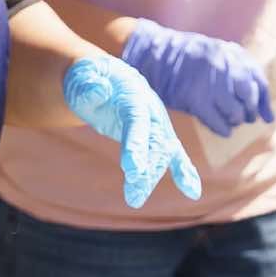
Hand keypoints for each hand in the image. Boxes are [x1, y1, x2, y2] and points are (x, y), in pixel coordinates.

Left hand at [62, 56, 202, 208]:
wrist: (105, 76)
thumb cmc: (90, 78)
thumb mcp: (83, 78)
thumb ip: (90, 86)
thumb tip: (99, 91)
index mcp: (133, 94)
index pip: (137, 121)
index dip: (136, 144)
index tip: (131, 169)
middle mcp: (151, 109)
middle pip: (154, 142)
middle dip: (147, 169)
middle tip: (133, 194)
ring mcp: (158, 123)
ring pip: (162, 153)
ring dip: (151, 178)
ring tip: (134, 199)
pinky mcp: (158, 135)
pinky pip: (176, 155)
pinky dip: (185, 172)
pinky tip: (192, 192)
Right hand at [120, 21, 272, 137]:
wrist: (155, 55)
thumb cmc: (191, 60)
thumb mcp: (219, 56)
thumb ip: (245, 76)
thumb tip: (268, 117)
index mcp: (231, 53)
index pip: (258, 82)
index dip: (263, 103)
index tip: (266, 117)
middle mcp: (223, 66)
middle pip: (249, 98)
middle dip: (249, 111)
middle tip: (242, 116)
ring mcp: (209, 83)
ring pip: (235, 113)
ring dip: (235, 120)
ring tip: (228, 119)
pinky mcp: (194, 99)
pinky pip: (218, 123)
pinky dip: (223, 129)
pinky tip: (222, 128)